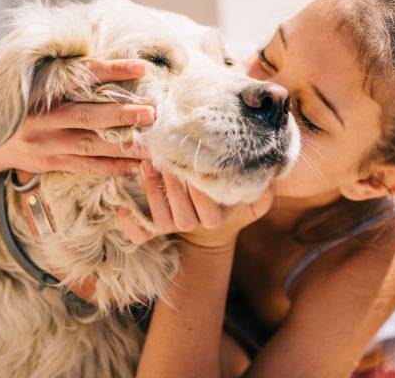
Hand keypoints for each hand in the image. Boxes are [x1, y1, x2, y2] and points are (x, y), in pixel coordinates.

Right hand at [0, 58, 152, 175]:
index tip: (141, 67)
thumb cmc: (22, 104)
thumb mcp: (34, 82)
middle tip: (153, 112)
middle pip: (89, 115)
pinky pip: (85, 167)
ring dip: (123, 146)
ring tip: (152, 145)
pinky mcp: (49, 163)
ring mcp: (46, 143)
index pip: (81, 76)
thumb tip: (109, 58)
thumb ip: (65, 74)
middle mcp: (43, 117)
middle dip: (123, 114)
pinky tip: (134, 166)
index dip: (111, 71)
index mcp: (41, 90)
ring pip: (91, 145)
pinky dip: (111, 167)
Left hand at [117, 161, 274, 248]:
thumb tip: (272, 176)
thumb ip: (263, 192)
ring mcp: (173, 227)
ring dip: (152, 192)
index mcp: (215, 217)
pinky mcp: (155, 229)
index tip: (193, 167)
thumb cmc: (229, 201)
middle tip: (165, 158)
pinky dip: (130, 225)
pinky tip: (122, 209)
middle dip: (172, 186)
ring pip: (161, 219)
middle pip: (182, 213)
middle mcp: (193, 224)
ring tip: (147, 165)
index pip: (208, 209)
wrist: (210, 226)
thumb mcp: (252, 201)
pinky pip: (141, 234)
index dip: (199, 191)